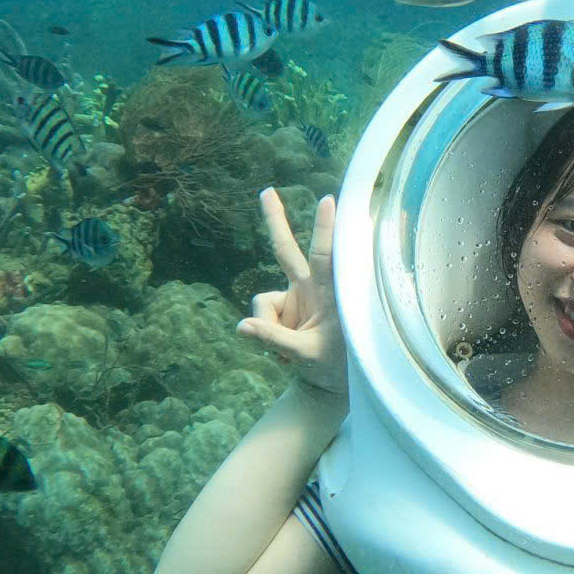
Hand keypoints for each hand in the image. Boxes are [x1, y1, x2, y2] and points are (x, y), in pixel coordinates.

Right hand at [238, 189, 345, 396]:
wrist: (331, 382)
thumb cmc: (333, 366)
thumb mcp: (305, 356)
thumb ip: (273, 340)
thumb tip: (240, 327)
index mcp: (328, 294)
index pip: (324, 257)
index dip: (324, 230)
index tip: (327, 200)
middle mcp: (310, 288)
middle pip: (286, 251)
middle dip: (275, 221)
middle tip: (266, 191)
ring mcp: (295, 297)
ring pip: (261, 301)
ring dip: (268, 328)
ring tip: (289, 354)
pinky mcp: (283, 307)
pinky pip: (259, 315)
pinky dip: (264, 333)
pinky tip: (283, 353)